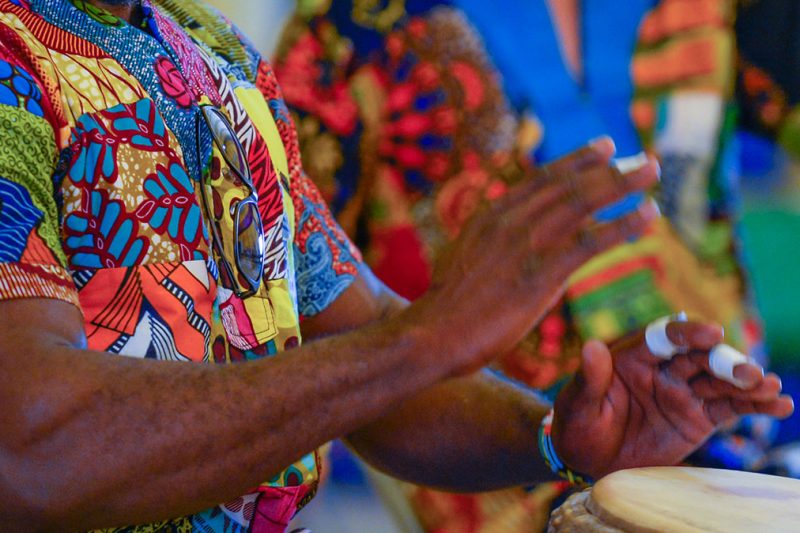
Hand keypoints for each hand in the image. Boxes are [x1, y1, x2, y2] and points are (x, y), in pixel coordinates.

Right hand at [408, 137, 659, 376]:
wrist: (433, 334)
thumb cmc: (447, 307)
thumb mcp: (465, 259)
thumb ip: (490, 243)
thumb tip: (507, 242)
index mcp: (490, 215)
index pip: (541, 179)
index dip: (577, 161)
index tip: (605, 148)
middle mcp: (509, 220)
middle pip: (568, 184)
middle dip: (609, 168)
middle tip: (644, 159)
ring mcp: (525, 244)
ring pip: (582, 202)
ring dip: (622, 184)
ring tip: (653, 171)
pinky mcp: (542, 274)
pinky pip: (592, 242)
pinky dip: (624, 225)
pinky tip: (648, 216)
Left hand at [552, 320, 794, 478]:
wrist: (587, 456)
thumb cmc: (577, 423)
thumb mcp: (577, 403)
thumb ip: (589, 378)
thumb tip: (592, 347)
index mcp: (633, 355)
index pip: (664, 337)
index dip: (688, 333)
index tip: (711, 332)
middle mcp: (664, 368)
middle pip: (700, 358)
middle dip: (726, 362)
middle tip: (750, 372)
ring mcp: (684, 391)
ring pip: (721, 381)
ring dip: (748, 382)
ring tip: (771, 387)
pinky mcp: (698, 416)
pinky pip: (730, 407)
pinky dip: (755, 405)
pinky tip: (780, 404)